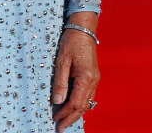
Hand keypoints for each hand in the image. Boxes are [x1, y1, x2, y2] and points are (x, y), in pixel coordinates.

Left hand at [52, 14, 99, 131]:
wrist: (83, 28)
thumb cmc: (71, 42)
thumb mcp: (61, 62)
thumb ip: (60, 83)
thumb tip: (57, 102)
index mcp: (86, 78)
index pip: (75, 104)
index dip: (65, 115)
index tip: (56, 122)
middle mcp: (94, 81)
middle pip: (83, 106)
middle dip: (71, 118)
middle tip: (60, 127)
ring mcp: (95, 79)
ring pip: (87, 102)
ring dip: (76, 112)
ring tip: (65, 120)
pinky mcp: (93, 76)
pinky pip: (88, 95)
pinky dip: (80, 103)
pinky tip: (73, 106)